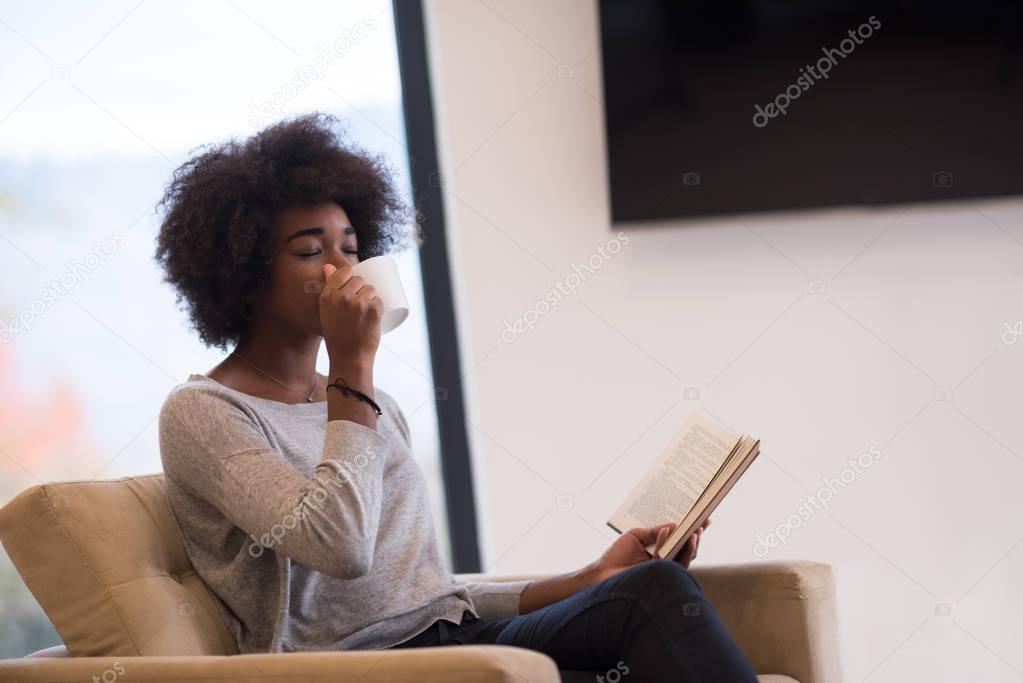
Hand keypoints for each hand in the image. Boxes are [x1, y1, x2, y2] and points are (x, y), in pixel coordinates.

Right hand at [320, 263, 382, 367]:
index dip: (351, 276)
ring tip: (366, 311)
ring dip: (372, 296)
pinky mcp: (374, 310)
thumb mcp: (326, 311)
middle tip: (361, 303)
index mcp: (327, 296)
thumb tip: (328, 266)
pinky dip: (379, 306)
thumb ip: (328, 289)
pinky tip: (374, 316)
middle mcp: (342, 297)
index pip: (343, 272)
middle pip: (359, 279)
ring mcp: (359, 303)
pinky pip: (379, 299)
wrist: (349, 357)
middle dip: (362, 287)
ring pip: (371, 288)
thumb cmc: (337, 335)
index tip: (354, 285)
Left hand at [590, 518, 711, 582]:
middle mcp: (665, 563)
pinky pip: (667, 560)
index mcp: (661, 553)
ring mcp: (663, 571)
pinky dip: (666, 544)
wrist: (602, 573)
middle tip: (703, 524)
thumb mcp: (636, 536)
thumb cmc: (616, 555)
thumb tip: (674, 524)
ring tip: (694, 531)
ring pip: (684, 559)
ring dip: (690, 545)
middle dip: (697, 538)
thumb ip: (655, 531)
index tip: (704, 519)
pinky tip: (666, 531)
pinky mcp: (657, 576)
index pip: (681, 542)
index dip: (694, 531)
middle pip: (688, 551)